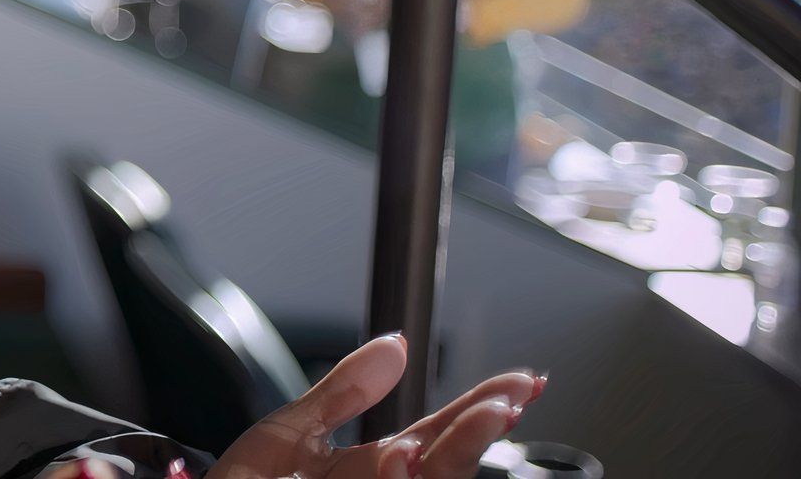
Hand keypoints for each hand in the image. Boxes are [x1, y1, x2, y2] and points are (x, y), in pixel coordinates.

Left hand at [212, 334, 543, 478]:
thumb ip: (342, 391)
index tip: (523, 381)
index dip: (481, 409)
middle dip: (475, 435)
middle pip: (444, 467)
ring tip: (447, 432)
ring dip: (442, 463)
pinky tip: (397, 463)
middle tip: (503, 404)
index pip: (439, 437)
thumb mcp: (287, 434)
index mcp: (373, 470)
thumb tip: (397, 343)